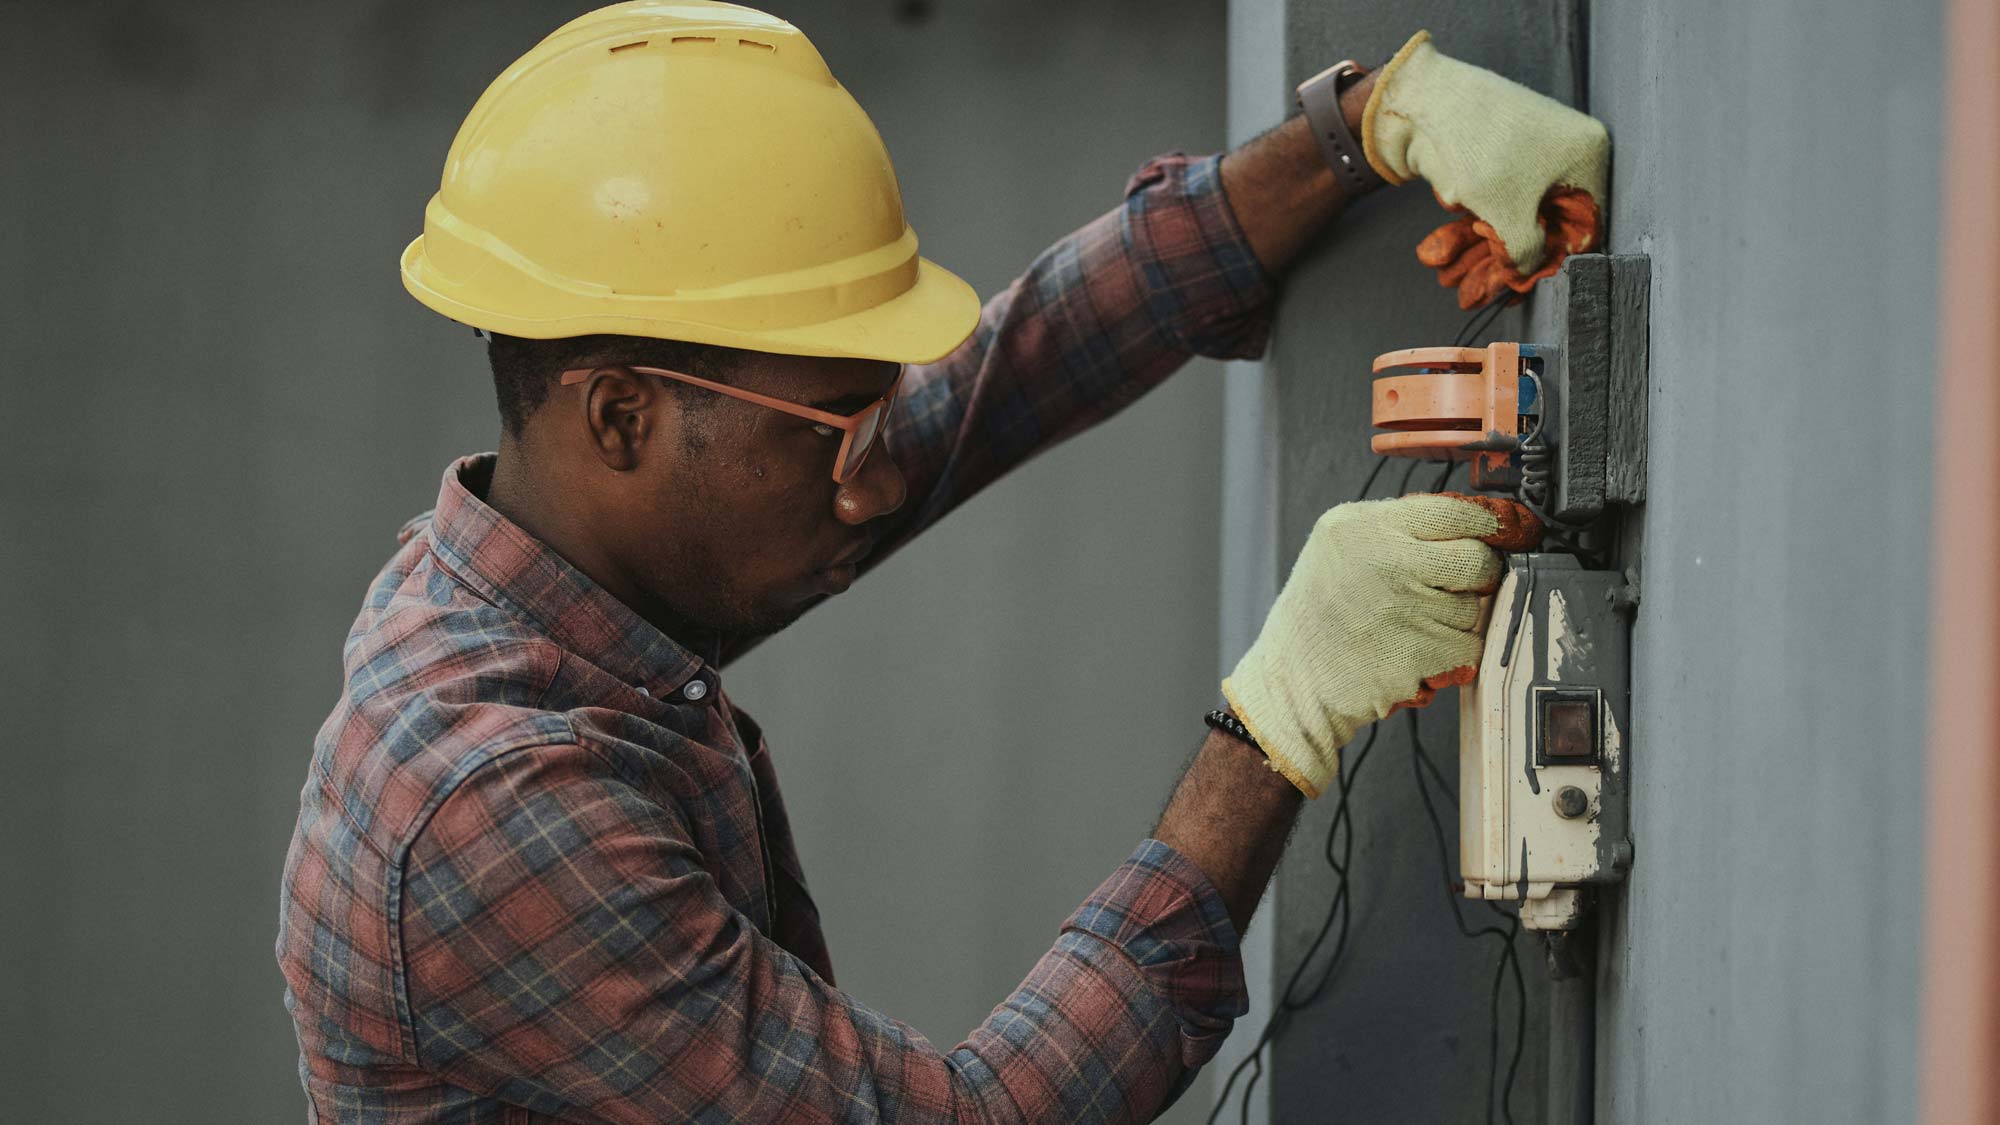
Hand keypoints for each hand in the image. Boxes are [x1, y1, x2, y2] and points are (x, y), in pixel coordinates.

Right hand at [1221, 493, 1540, 797]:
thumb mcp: (1340, 545)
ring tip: (1417, 626)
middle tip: (1455, 588)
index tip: (1511, 531)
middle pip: (1478, 559)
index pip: (1455, 510)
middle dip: (1478, 577)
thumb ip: (1399, 527)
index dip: (1493, 523)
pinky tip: (1420, 652)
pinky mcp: (1421, 653)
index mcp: (1364, 526)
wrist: (1292, 680)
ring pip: (1477, 608)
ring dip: (1460, 620)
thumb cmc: (1318, 615)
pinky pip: (1471, 647)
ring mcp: (1406, 608)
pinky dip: (1455, 654)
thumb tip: (1477, 521)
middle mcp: (1387, 561)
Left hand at [1361, 30, 1609, 307]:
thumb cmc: (1477, 148)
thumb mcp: (1509, 215)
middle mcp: (1565, 151)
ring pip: (1509, 214)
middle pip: (1541, 223)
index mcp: (1587, 156)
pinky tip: (1441, 257)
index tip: (1521, 287)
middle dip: (1503, 260)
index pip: (1584, 225)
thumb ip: (1525, 253)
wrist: (1423, 99)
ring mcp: (1528, 151)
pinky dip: (1466, 226)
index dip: (1552, 261)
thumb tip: (1526, 274)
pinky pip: (1489, 199)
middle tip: (1476, 293)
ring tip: (1449, 278)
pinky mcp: (1495, 155)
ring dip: (1478, 251)